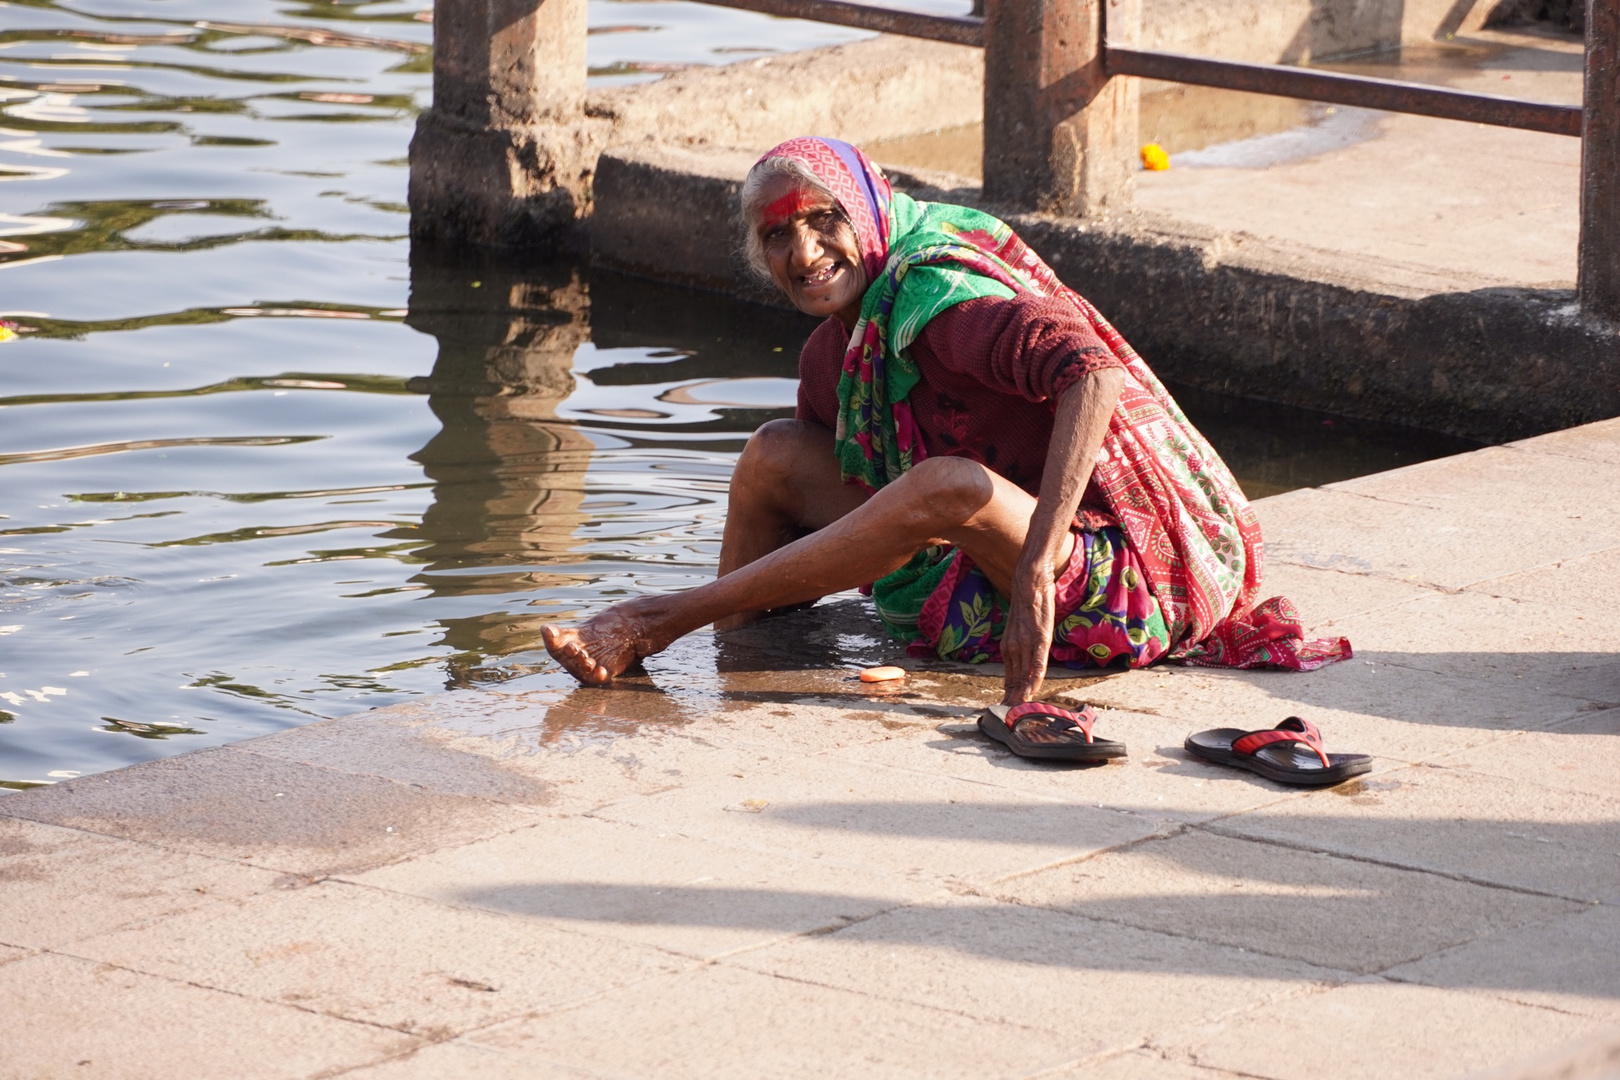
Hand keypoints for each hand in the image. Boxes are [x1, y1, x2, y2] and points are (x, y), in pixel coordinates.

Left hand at [1000, 557, 1055, 704]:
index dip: (1009, 693)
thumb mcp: (1021, 628)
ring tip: (1018, 710)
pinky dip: (1035, 678)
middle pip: (1014, 679)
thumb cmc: (1028, 603)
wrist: (1029, 581)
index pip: (1009, 676)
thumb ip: (1021, 645)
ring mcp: (1027, 643)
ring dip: (1022, 694)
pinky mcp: (1040, 638)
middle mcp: (1014, 647)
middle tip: (1009, 716)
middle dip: (1013, 699)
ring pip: (1024, 674)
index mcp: (1009, 646)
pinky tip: (1032, 690)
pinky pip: (1037, 662)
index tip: (1006, 708)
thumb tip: (1024, 659)